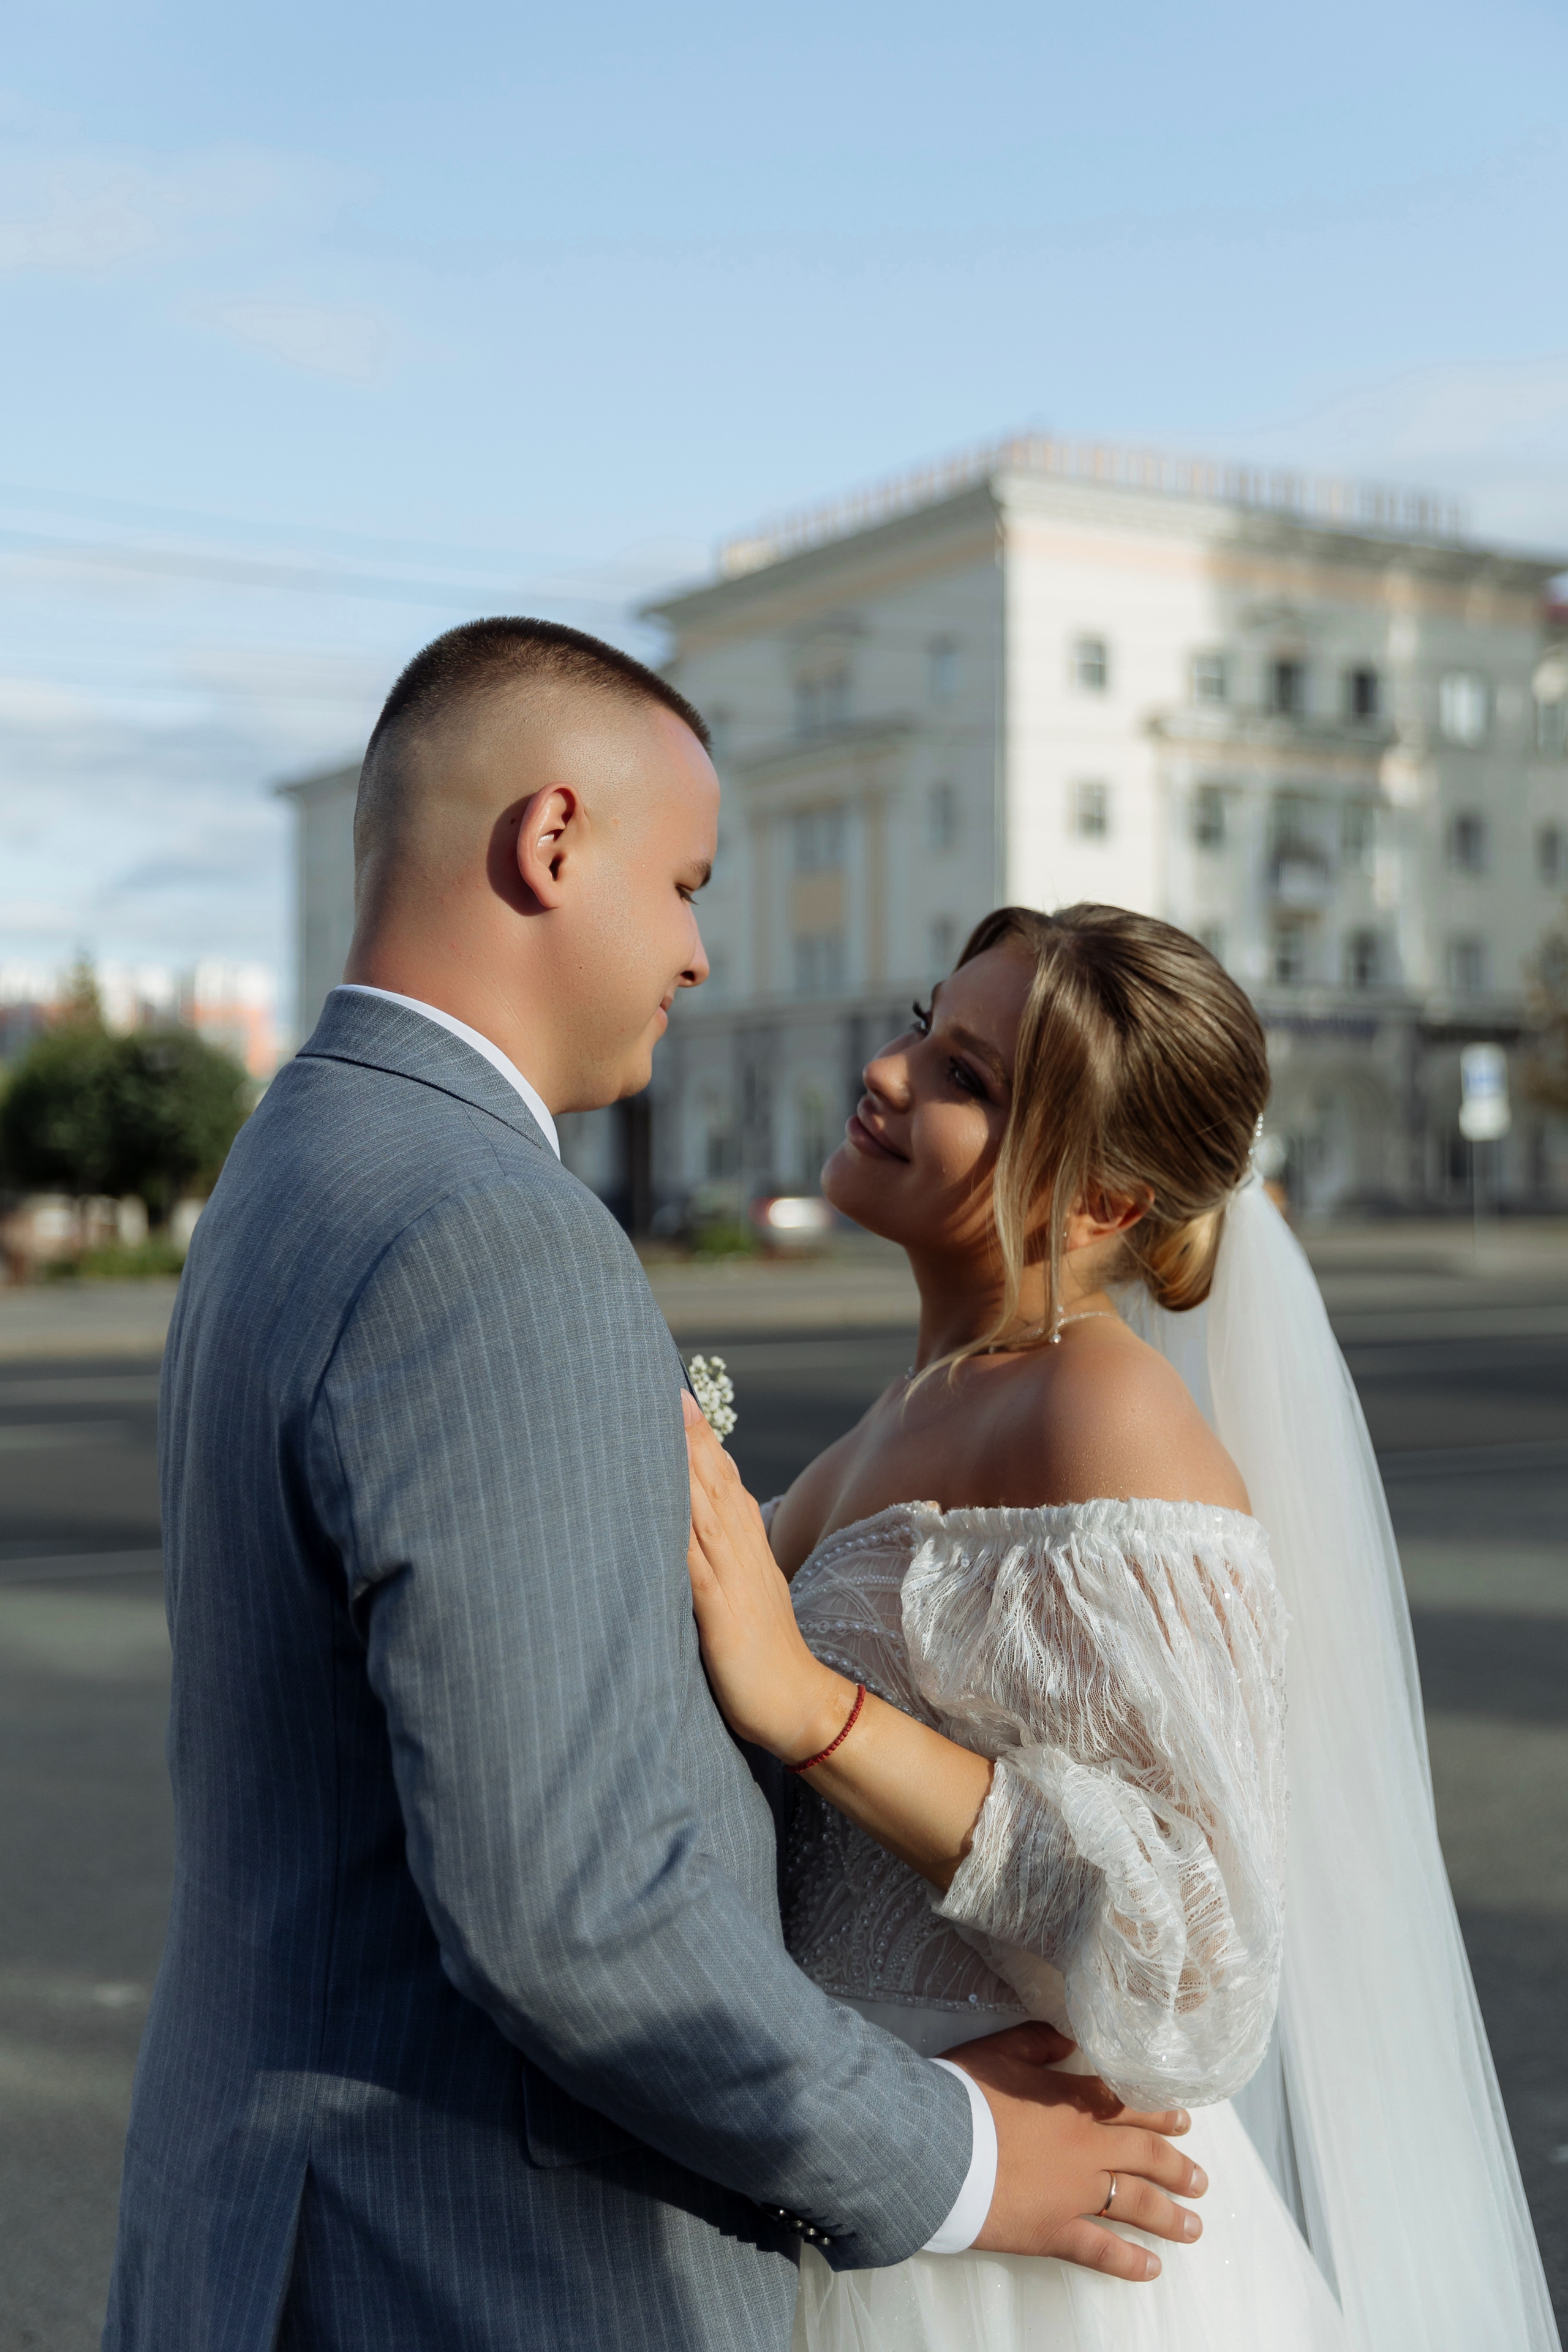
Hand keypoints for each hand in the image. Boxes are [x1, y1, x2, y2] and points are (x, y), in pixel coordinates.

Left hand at [682, 1392, 847, 1758]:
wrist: (801, 1705)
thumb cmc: (766, 1656)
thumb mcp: (747, 1594)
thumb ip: (725, 1561)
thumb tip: (697, 1533)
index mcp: (749, 1549)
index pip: (727, 1484)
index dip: (705, 1443)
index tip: (682, 1402)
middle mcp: (744, 1554)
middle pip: (719, 1485)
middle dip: (695, 1439)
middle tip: (672, 1393)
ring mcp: (735, 1580)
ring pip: (708, 1514)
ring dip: (688, 1470)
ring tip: (667, 1431)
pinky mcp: (722, 1612)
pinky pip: (697, 1566)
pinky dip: (680, 1534)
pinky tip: (661, 1509)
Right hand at [948, 2023, 1205, 2278]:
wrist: (935, 2144)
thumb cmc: (962, 2093)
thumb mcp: (999, 2051)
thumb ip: (1037, 2042)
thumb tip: (1068, 2039)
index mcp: (1072, 2102)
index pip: (1127, 2105)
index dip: (1159, 2112)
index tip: (1183, 2121)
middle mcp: (1086, 2147)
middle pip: (1144, 2155)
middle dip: (1176, 2167)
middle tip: (1200, 2180)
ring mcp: (1074, 2192)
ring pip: (1135, 2203)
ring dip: (1169, 2215)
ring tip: (1194, 2227)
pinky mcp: (1055, 2231)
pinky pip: (1101, 2250)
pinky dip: (1129, 2261)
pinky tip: (1152, 2268)